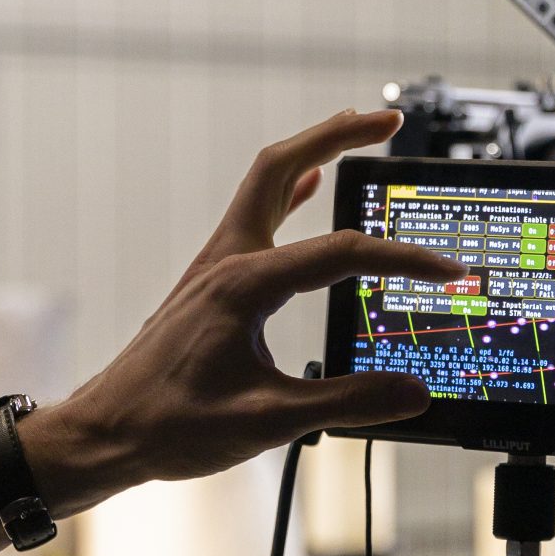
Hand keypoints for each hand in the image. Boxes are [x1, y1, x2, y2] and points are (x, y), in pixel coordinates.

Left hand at [30, 107, 466, 501]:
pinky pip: (255, 214)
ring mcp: (216, 266)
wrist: (104, 434)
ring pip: (265, 183)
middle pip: (283, 165)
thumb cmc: (170, 426)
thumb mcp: (268, 422)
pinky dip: (289, 190)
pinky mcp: (212, 282)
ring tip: (357, 133)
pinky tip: (310, 185)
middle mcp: (227, 259)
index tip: (450, 275)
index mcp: (245, 284)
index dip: (406, 262)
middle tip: (388, 122)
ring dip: (312, 151)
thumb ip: (346, 403)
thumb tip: (412, 394)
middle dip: (338, 134)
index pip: (344, 254)